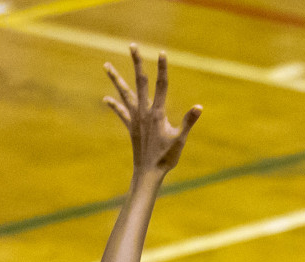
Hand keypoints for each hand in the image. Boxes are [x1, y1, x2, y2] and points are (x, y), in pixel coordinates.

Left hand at [104, 45, 201, 174]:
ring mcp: (135, 118)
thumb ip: (188, 122)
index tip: (161, 53)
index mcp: (157, 113)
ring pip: (125, 93)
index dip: (162, 68)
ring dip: (116, 79)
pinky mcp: (130, 127)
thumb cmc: (166, 158)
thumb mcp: (180, 140)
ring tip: (106, 65)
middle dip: (137, 62)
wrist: (148, 172)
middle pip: (140, 82)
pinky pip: (121, 113)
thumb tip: (199, 107)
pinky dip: (114, 105)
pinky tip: (107, 99)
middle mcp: (143, 112)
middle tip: (132, 45)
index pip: (161, 85)